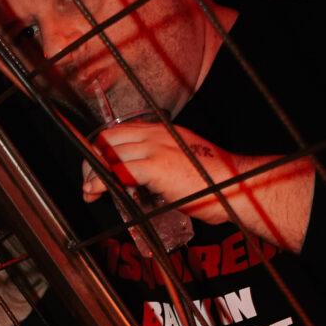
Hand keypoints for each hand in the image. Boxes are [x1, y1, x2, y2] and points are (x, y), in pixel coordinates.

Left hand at [83, 122, 311, 250]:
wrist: (236, 186)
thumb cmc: (214, 182)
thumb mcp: (182, 164)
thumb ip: (160, 166)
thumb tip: (139, 181)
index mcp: (162, 132)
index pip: (119, 133)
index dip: (100, 151)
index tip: (94, 171)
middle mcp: (156, 134)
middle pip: (107, 140)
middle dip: (91, 162)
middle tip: (89, 185)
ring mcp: (156, 148)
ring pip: (108, 154)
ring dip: (91, 174)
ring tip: (90, 193)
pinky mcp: (157, 166)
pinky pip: (117, 171)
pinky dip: (100, 182)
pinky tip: (95, 193)